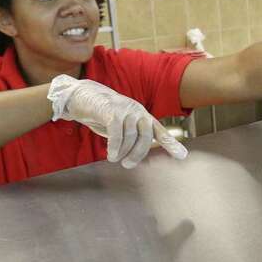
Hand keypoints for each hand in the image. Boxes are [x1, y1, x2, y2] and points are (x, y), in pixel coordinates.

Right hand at [47, 75, 188, 168]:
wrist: (79, 96)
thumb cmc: (101, 114)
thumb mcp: (119, 127)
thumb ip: (130, 137)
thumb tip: (135, 157)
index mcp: (141, 115)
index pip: (159, 130)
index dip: (170, 143)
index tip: (182, 156)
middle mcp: (136, 110)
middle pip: (146, 135)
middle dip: (138, 153)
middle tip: (128, 165)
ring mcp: (124, 108)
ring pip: (131, 134)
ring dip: (124, 151)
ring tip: (116, 159)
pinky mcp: (110, 109)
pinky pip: (117, 131)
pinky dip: (115, 146)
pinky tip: (111, 154)